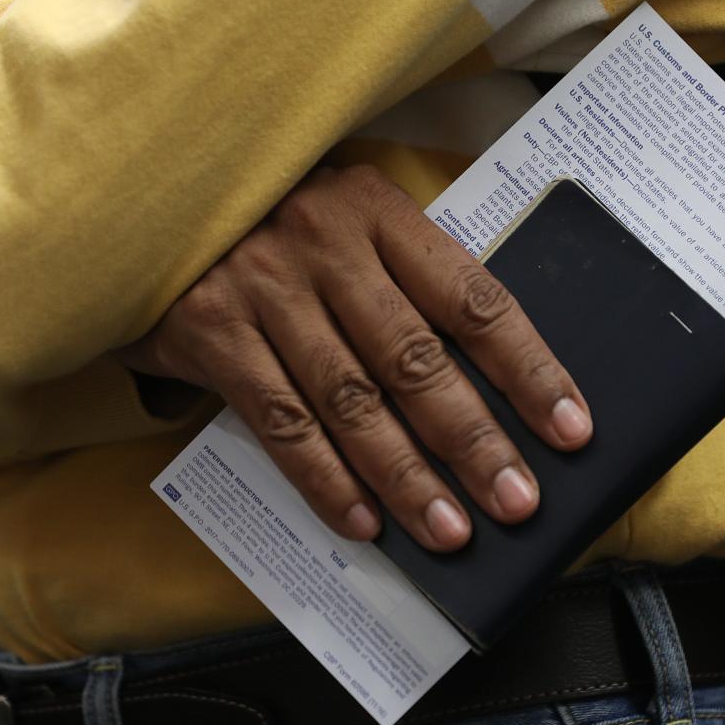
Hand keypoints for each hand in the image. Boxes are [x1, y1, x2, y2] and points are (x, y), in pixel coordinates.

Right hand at [119, 165, 592, 550]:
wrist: (154, 195)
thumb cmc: (271, 215)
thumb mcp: (344, 218)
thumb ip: (401, 277)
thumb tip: (485, 375)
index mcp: (376, 210)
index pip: (471, 297)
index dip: (527, 368)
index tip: (570, 427)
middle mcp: (324, 244)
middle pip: (416, 358)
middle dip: (474, 439)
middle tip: (517, 501)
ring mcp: (263, 287)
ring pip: (351, 399)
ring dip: (404, 474)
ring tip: (448, 529)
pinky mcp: (211, 329)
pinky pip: (279, 419)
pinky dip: (323, 476)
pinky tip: (361, 521)